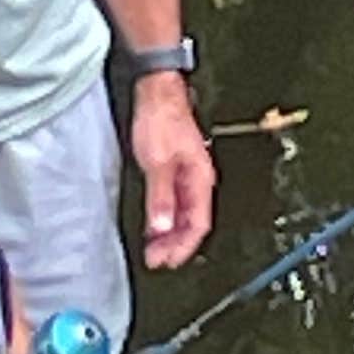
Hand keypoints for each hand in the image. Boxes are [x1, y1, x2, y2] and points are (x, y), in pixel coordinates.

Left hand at [130, 70, 214, 270]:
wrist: (157, 92)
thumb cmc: (161, 120)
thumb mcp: (157, 162)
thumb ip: (161, 196)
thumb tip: (163, 227)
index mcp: (200, 179)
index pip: (198, 224)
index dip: (183, 246)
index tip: (166, 261)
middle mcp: (197, 180)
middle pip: (193, 223)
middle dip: (176, 245)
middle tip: (156, 260)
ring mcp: (187, 176)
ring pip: (184, 215)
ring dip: (169, 234)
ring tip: (153, 249)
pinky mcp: (175, 170)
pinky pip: (175, 203)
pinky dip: (165, 218)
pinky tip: (154, 225)